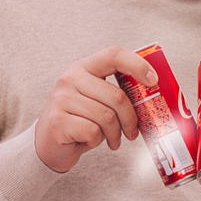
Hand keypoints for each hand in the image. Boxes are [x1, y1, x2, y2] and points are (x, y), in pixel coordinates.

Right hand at [33, 45, 148, 173]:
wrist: (47, 145)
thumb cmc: (79, 121)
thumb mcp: (96, 100)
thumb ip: (115, 94)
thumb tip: (150, 97)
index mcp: (83, 68)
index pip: (114, 55)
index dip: (138, 65)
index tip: (153, 81)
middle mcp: (70, 79)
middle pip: (116, 96)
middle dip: (130, 119)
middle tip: (132, 132)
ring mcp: (61, 99)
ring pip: (107, 117)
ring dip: (114, 134)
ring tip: (111, 140)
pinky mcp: (58, 121)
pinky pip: (93, 131)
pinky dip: (97, 141)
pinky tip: (89, 141)